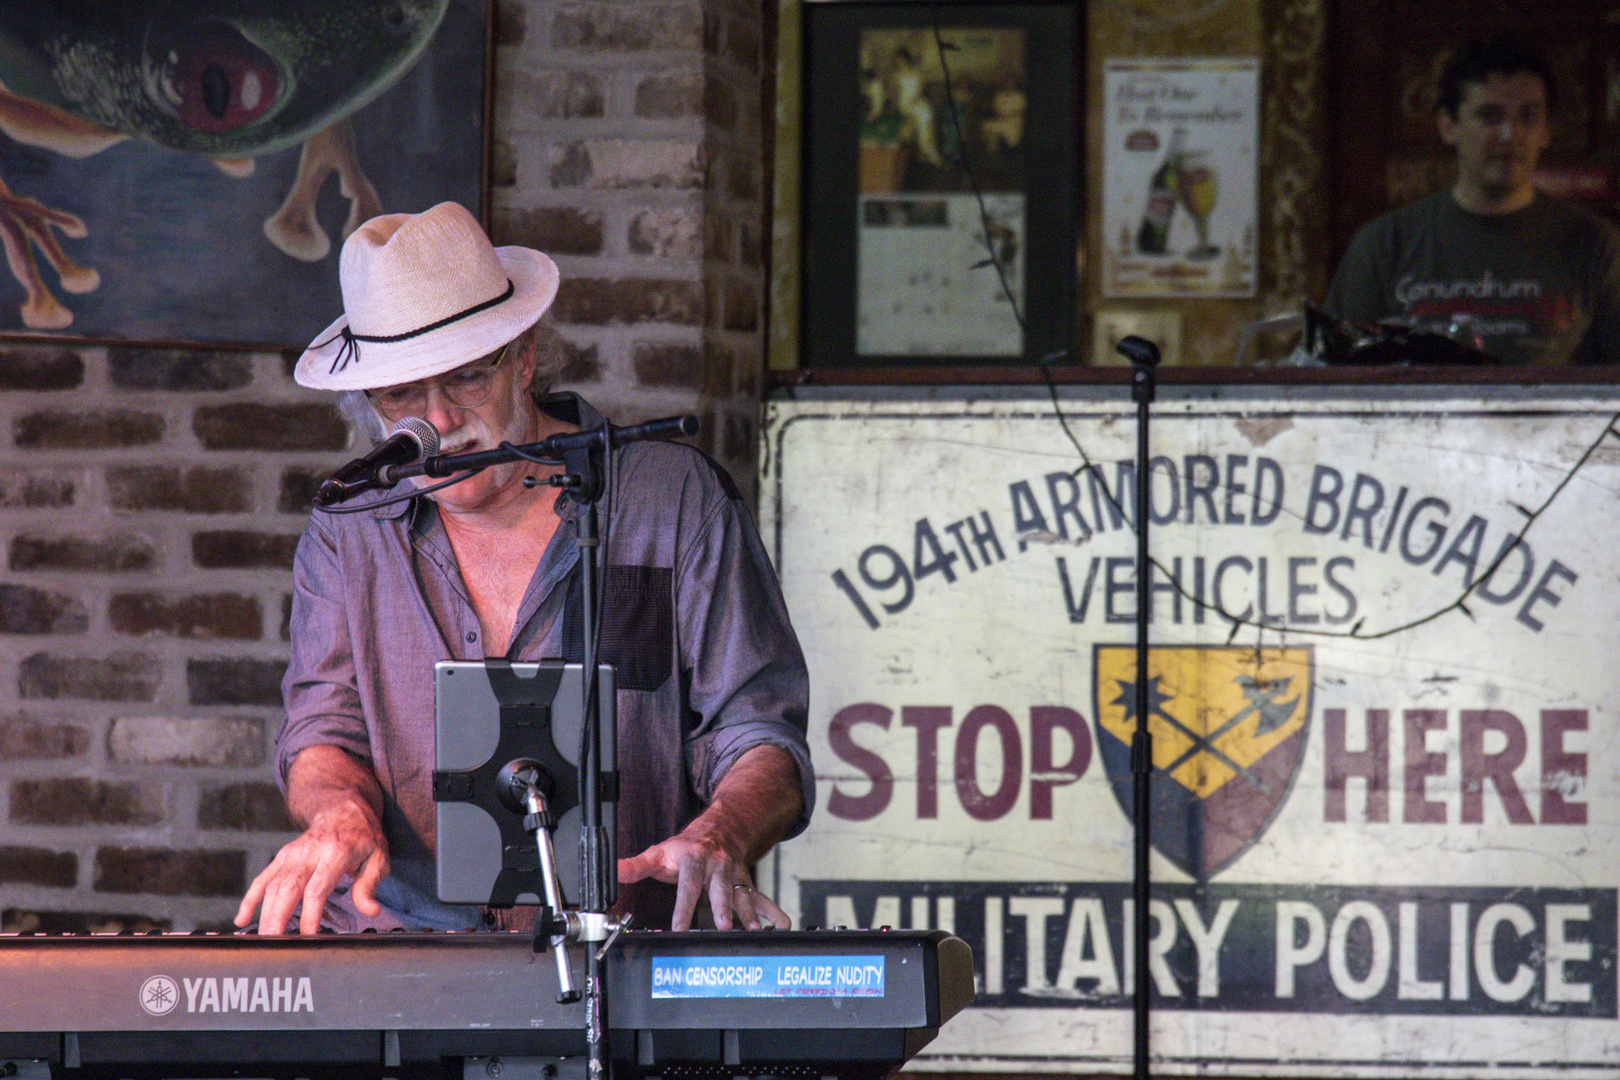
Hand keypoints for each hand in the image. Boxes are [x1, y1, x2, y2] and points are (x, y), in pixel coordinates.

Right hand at [233, 797, 387, 934]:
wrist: (343, 809)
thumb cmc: (363, 836)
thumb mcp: (378, 857)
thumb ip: (369, 885)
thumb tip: (370, 910)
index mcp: (335, 853)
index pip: (317, 888)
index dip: (310, 914)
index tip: (308, 936)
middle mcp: (309, 853)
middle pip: (288, 888)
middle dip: (279, 918)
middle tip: (274, 944)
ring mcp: (292, 854)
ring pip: (272, 886)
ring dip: (265, 914)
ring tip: (261, 941)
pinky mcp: (282, 857)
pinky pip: (262, 879)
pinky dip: (250, 900)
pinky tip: (242, 920)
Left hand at [619, 833, 790, 931]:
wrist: (721, 826)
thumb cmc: (686, 846)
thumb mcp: (659, 852)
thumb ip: (636, 865)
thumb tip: (613, 869)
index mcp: (693, 858)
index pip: (688, 884)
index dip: (683, 906)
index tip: (679, 926)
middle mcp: (717, 865)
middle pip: (720, 888)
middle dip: (723, 908)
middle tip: (724, 926)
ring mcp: (734, 874)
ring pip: (743, 894)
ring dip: (749, 913)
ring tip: (752, 931)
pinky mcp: (747, 882)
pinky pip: (761, 897)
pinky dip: (772, 911)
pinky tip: (780, 926)